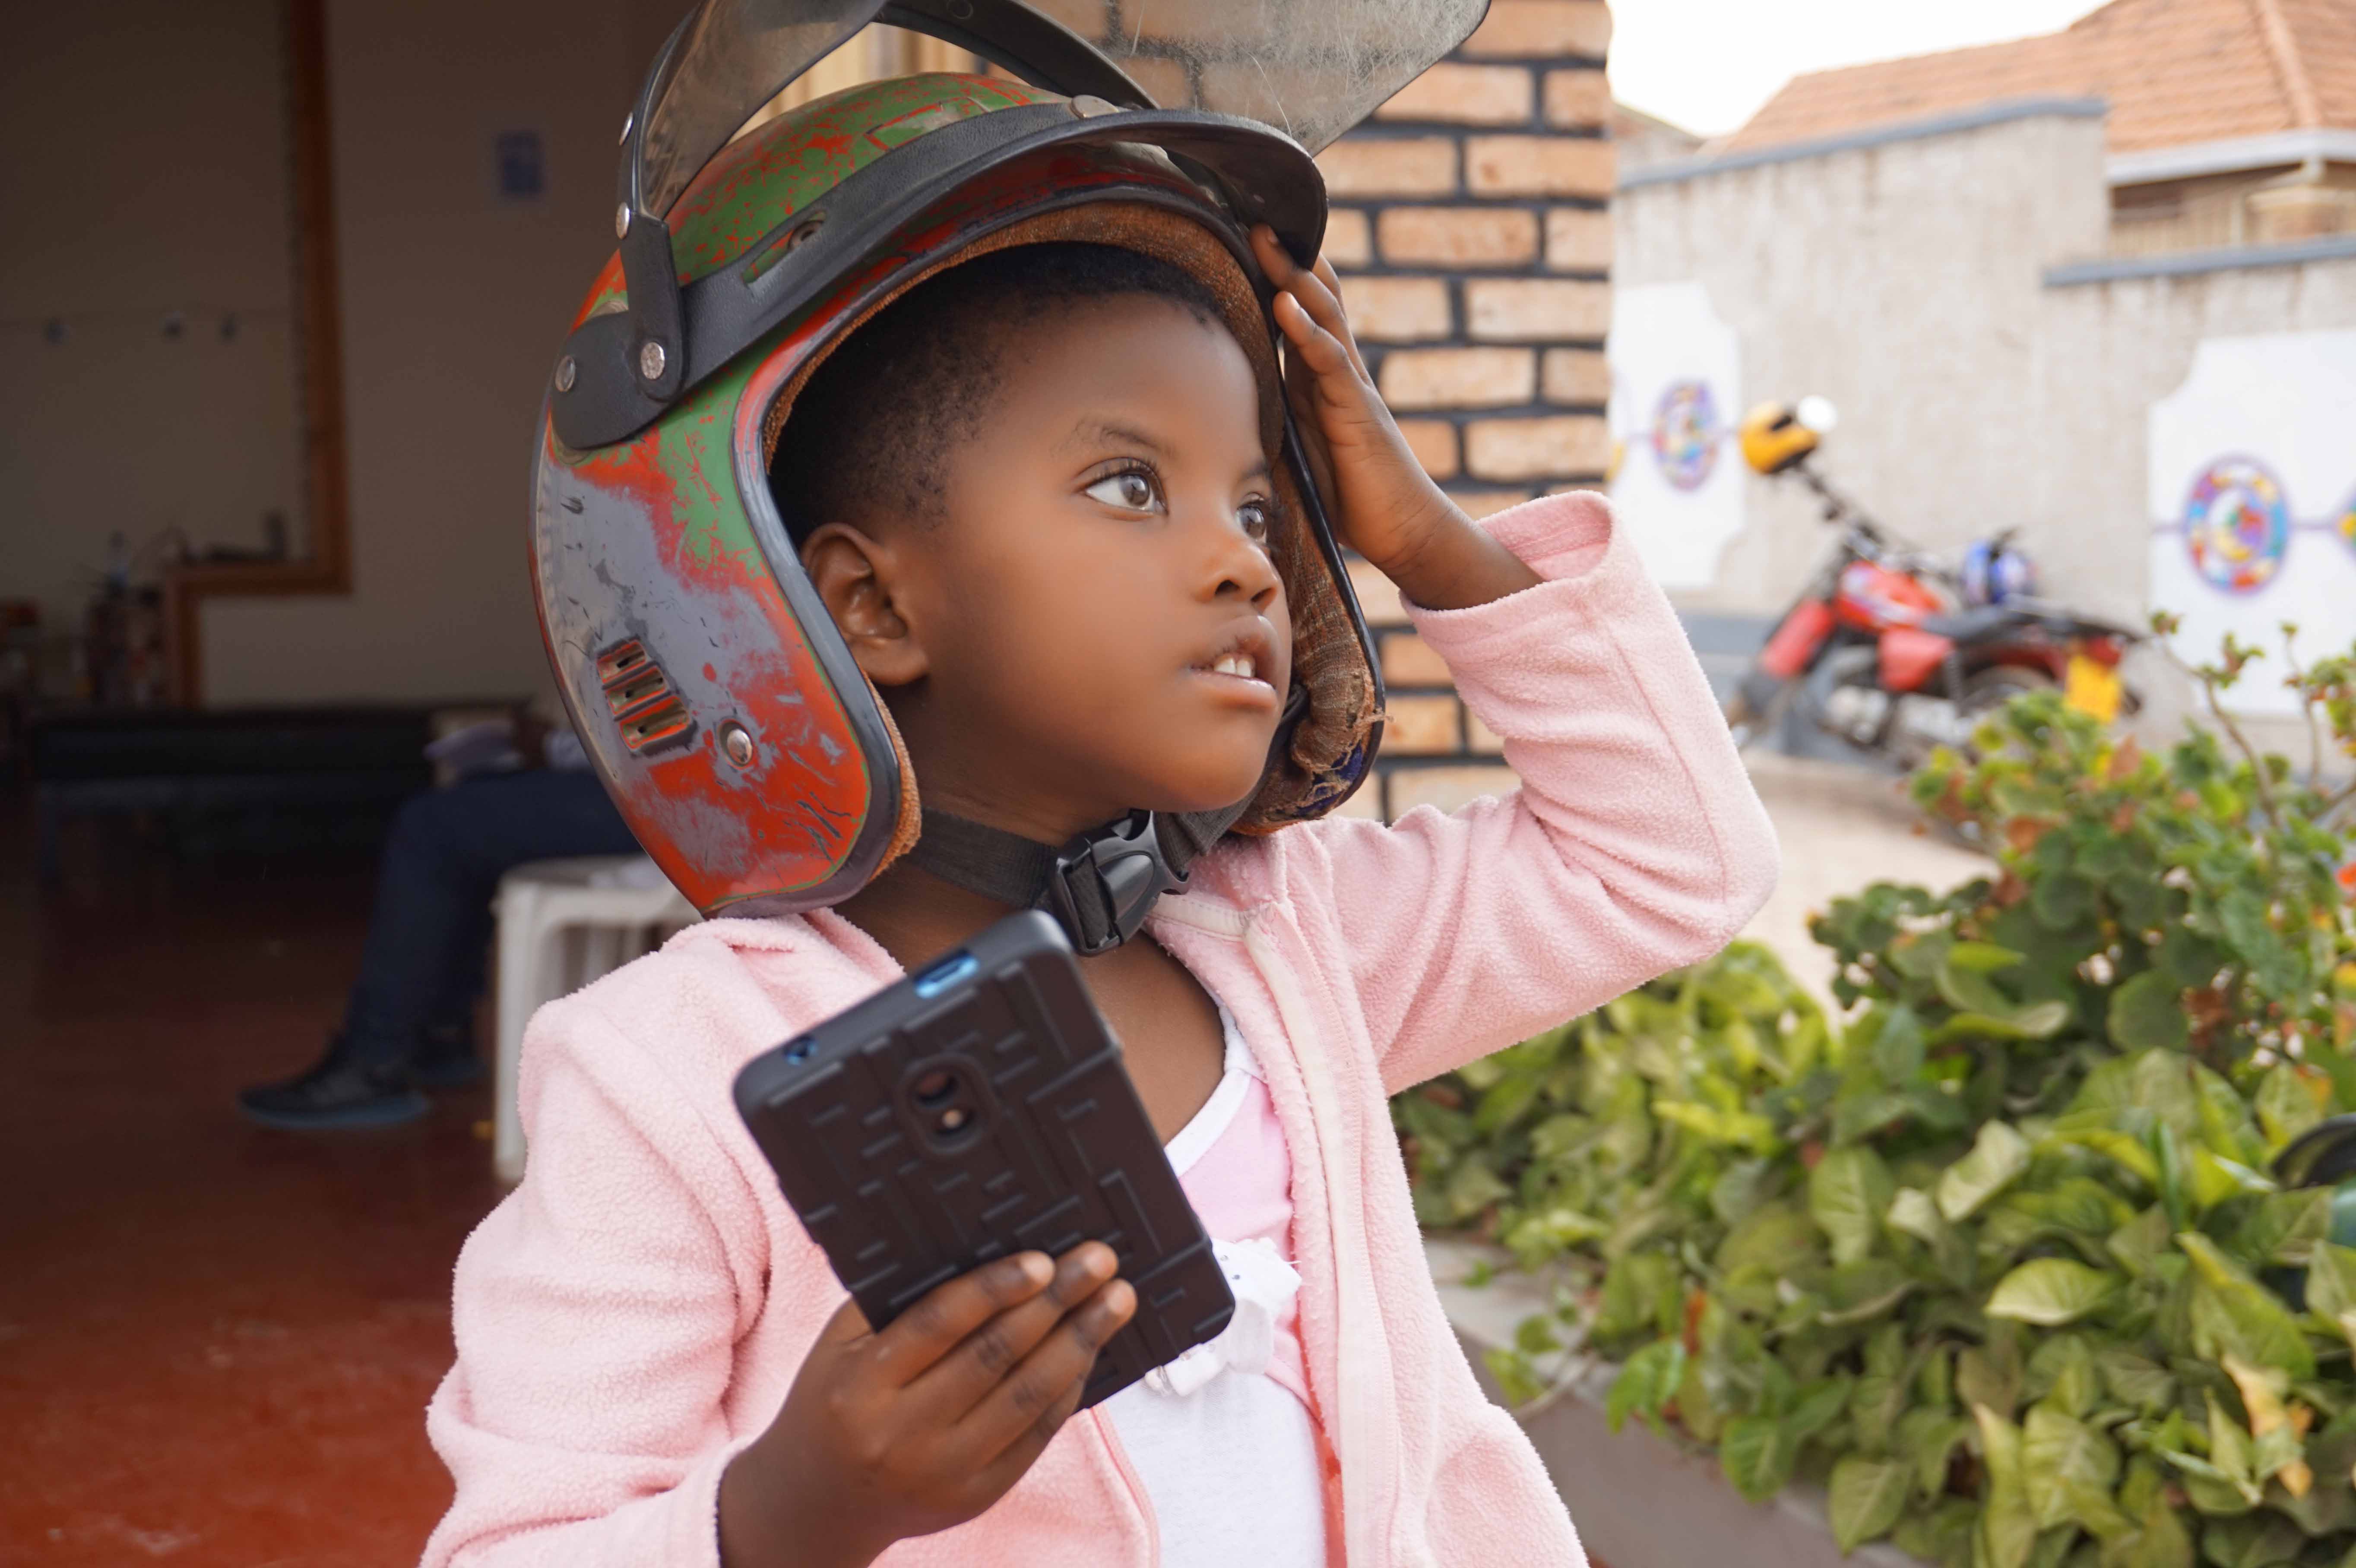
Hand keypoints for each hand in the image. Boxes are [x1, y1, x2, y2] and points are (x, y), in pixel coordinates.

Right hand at [717, 1244, 1134, 1567]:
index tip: (1043, 1259)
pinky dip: (1067, 1391)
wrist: (819, 1504)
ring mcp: (942, 1472)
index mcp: (860, 1384)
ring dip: (1080, 1344)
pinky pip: (1035, 1438)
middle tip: (1101, 1263)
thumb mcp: (840, 1347)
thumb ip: (897, 1302)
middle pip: (993, 1358)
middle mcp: (900, 1433)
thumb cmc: (834, 1401)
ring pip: (1026, 1400)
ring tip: (1116, 1301)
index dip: (994, 1289)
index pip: (938, 1325)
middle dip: (1057, 1305)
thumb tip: (981, 1249)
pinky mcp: (975, 1497)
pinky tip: (1089, 1352)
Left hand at [1254, 228, 1540, 611]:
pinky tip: (1285, 303)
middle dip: (1284, 260)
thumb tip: (1226, 420)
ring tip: (1266, 240)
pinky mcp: (1359, 412)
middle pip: (1313, 303)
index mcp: (1321, 382)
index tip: (1246, 242)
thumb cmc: (1352, 499)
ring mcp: (1352, 389)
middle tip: (1253, 218)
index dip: (1277, 278)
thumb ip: (1274, 425)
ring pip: (1324, 319)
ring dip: (1293, 278)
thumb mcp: (1300, 453)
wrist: (1404, 532)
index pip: (1299, 317)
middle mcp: (1339, 375)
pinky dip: (1306, 331)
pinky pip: (1330, 362)